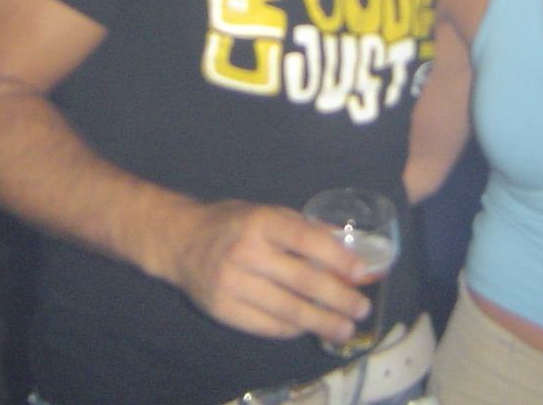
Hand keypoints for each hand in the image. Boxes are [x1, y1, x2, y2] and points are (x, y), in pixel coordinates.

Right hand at [165, 199, 373, 342]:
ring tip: (343, 328)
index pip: (305, 240)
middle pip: (302, 281)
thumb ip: (301, 228)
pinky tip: (308, 328)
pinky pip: (267, 326)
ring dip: (321, 322)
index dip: (337, 257)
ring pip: (287, 310)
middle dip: (338, 298)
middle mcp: (246, 252)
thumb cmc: (232, 224)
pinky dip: (292, 329)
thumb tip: (344, 248)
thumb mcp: (265, 212)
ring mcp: (232, 284)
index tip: (361, 272)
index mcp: (260, 221)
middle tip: (361, 308)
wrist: (181, 241)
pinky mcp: (224, 310)